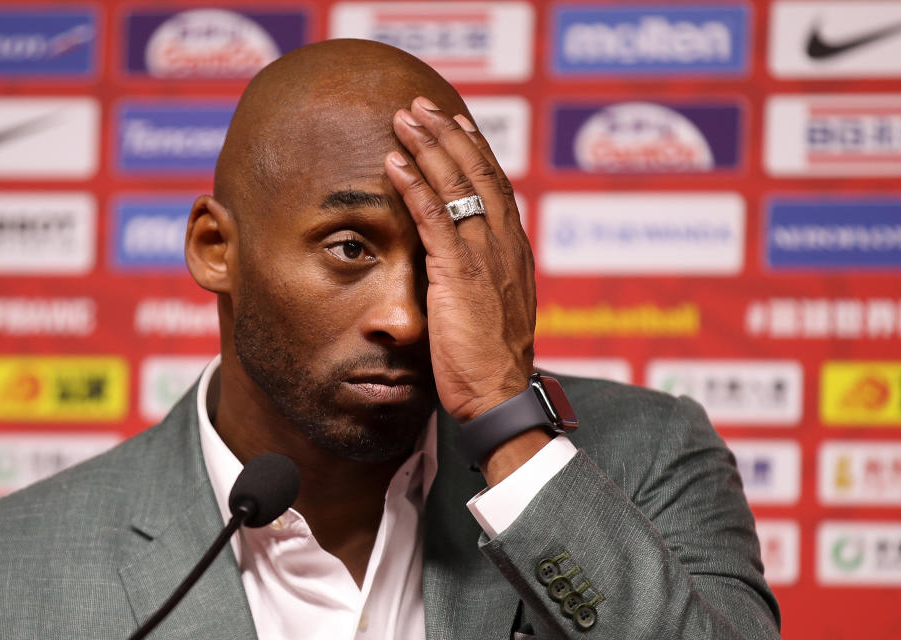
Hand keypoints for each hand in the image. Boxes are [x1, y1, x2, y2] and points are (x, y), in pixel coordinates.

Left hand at [384, 96, 535, 423]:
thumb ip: (483, 278)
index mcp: (514, 252)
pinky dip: (414, 185)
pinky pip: (434, 218)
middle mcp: (504, 245)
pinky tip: (394, 161)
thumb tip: (463, 265)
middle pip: (480, 173)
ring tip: (405, 118)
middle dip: (450, 135)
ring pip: (458, 186)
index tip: (457, 125)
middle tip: (424, 107)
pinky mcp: (459, 273)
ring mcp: (484, 256)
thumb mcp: (494, 309)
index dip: (476, 152)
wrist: (500, 395)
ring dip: (429, 147)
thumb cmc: (491, 361)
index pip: (497, 187)